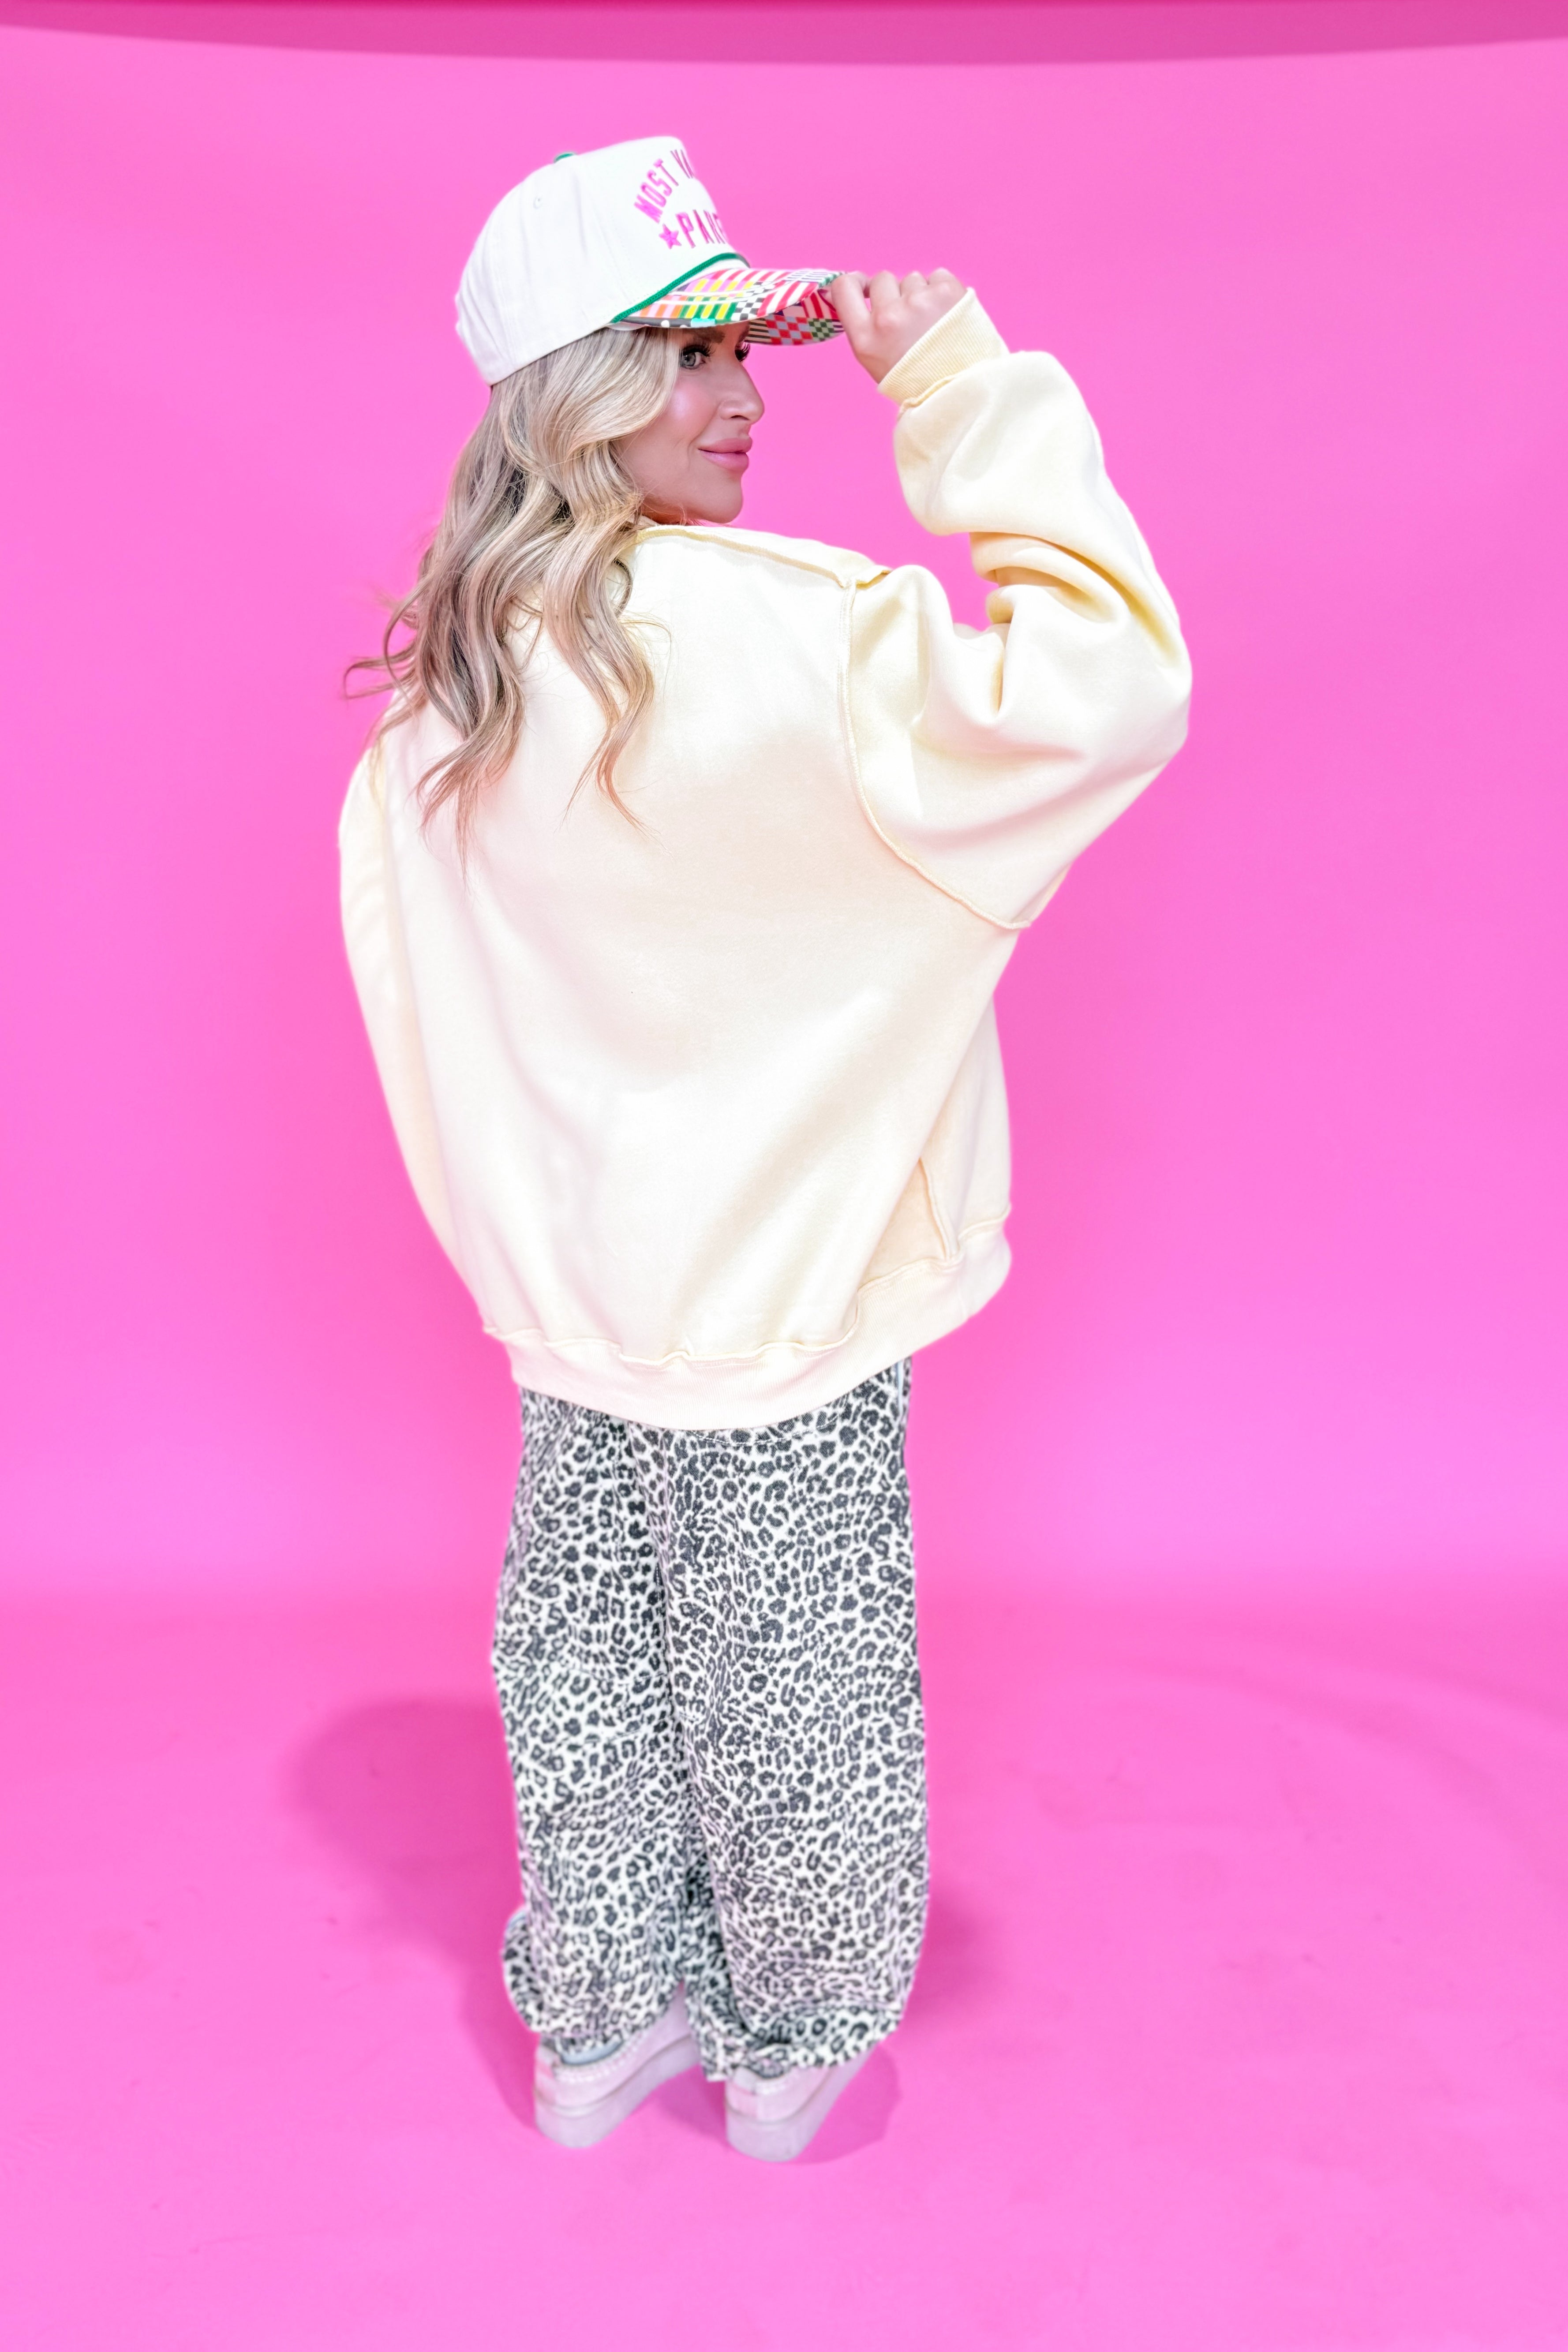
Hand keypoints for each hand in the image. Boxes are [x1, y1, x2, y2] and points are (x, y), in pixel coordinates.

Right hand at [829, 268, 967, 383]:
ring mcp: (918, 302)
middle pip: (882, 279)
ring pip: (912, 278)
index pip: (844, 287)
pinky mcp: (946, 291)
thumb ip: (862, 325)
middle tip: (910, 320)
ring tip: (934, 324)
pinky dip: (942, 291)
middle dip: (894, 293)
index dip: (855, 282)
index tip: (864, 288)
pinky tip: (948, 315)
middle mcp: (889, 317)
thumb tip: (851, 287)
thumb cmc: (918, 380)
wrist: (962, 392)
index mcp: (866, 338)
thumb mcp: (877, 361)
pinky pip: (937, 276)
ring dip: (920, 294)